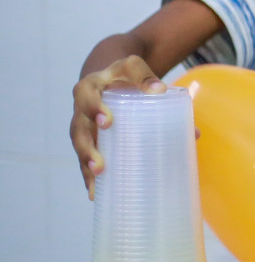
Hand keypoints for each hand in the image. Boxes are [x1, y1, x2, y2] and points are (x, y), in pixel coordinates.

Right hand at [71, 57, 166, 198]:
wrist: (110, 78)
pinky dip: (89, 175)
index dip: (94, 109)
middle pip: (78, 129)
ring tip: (97, 182)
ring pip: (79, 147)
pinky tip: (94, 192)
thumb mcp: (134, 69)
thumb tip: (169, 99)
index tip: (107, 122)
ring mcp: (83, 126)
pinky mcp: (88, 140)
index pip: (87, 96)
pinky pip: (84, 158)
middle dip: (87, 148)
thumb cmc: (125, 76)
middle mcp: (80, 109)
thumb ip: (148, 79)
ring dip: (86, 165)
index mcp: (89, 88)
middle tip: (100, 164)